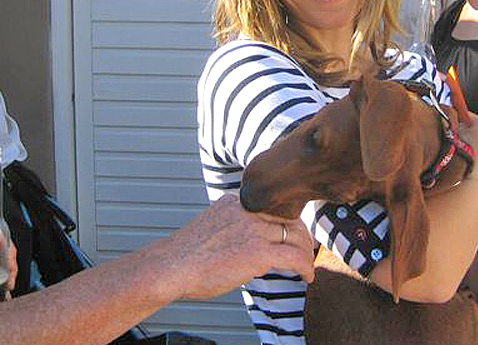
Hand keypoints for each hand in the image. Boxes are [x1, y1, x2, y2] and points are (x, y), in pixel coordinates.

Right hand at [159, 195, 314, 300]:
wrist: (170, 267)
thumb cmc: (185, 255)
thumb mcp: (213, 225)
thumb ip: (235, 226)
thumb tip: (254, 245)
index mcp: (237, 201)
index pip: (274, 206)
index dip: (288, 222)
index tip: (294, 234)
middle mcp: (248, 210)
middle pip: (290, 218)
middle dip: (302, 235)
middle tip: (307, 249)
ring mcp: (254, 229)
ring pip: (296, 236)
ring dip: (305, 252)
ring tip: (306, 265)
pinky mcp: (258, 251)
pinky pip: (294, 257)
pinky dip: (305, 267)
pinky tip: (306, 276)